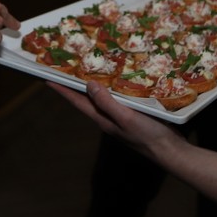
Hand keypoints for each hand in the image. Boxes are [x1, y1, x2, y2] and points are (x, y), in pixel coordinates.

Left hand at [48, 78, 183, 163]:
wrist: (169, 150)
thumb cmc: (147, 135)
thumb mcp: (125, 117)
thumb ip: (107, 102)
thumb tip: (88, 84)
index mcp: (102, 118)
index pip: (77, 101)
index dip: (62, 90)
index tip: (47, 77)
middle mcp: (107, 117)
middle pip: (86, 98)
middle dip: (74, 84)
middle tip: (65, 67)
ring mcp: (120, 116)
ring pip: (101, 96)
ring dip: (93, 83)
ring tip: (86, 67)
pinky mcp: (132, 113)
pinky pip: (117, 96)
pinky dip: (112, 86)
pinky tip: (117, 78)